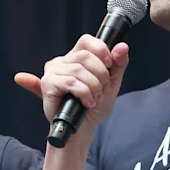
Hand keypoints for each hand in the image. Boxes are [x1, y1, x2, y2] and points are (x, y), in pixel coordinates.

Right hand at [14, 35, 128, 133]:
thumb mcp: (111, 83)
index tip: (109, 65)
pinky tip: (86, 103)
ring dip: (93, 87)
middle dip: (100, 74)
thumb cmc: (94, 107)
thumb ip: (118, 65)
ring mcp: (52, 72)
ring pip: (79, 70)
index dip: (101, 49)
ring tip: (94, 99)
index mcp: (75, 58)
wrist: (83, 129)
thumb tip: (122, 47)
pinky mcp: (47, 84)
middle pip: (85, 56)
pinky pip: (71, 82)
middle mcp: (61, 62)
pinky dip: (84, 93)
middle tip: (102, 89)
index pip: (87, 41)